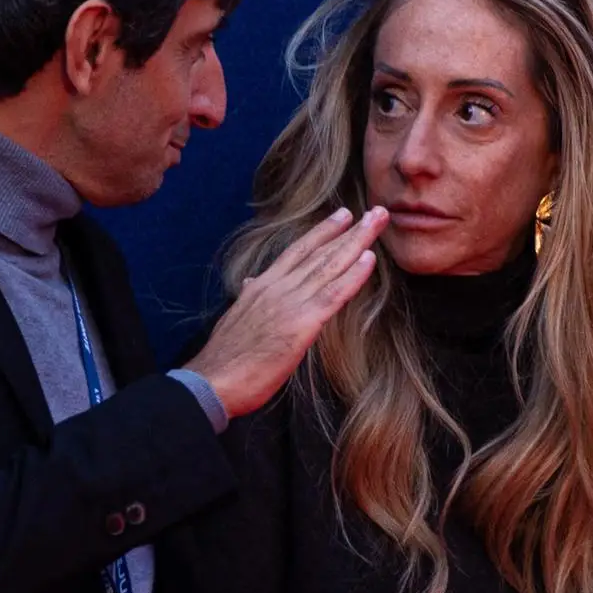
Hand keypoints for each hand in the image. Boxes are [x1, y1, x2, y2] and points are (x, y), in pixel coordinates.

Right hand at [185, 207, 389, 418]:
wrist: (213, 381)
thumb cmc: (224, 358)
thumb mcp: (235, 318)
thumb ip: (249, 298)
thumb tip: (251, 282)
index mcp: (262, 286)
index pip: (297, 251)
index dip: (322, 232)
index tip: (343, 216)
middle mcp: (278, 287)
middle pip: (319, 252)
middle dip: (350, 230)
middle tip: (376, 211)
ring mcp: (290, 303)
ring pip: (329, 266)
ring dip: (357, 242)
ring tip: (379, 221)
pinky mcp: (301, 324)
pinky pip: (333, 294)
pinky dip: (353, 275)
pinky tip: (370, 259)